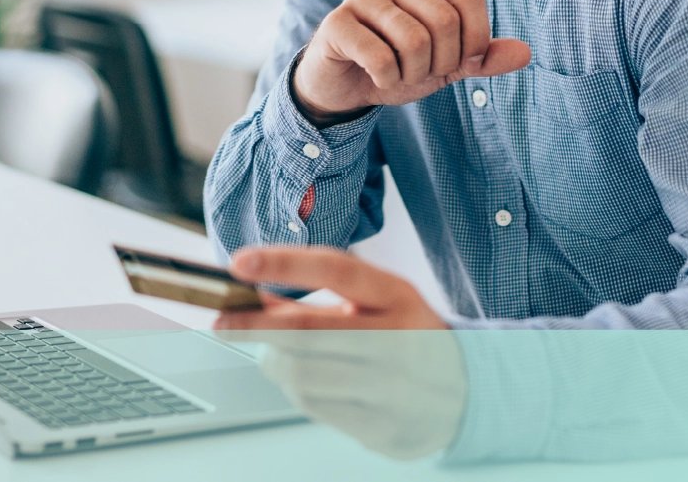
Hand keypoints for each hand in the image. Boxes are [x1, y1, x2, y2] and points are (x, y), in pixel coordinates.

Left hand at [213, 247, 466, 458]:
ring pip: (302, 375)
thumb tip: (258, 290)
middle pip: (307, 332)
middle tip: (224, 320)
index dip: (284, 262)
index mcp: (397, 295)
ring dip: (276, 362)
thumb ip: (325, 295)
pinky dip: (299, 391)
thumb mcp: (380, 301)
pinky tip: (308, 380)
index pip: (336, 268)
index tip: (240, 261)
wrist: (463, 391)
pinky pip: (316, 408)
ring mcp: (390, 387)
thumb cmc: (409, 335)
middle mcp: (396, 338)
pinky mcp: (381, 426)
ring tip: (277, 353)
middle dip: (256, 326)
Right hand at [292, 0, 530, 121]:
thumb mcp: (446, 65)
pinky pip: (381, 57)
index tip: (459, 63)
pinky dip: (386, 80)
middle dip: (441, 63)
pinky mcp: (337, 22)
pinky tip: (374, 76)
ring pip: (414, 40)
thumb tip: (525, 53)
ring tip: (397, 74)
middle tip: (421, 72)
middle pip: (445, 21)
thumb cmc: (396, 66)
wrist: (342, 87)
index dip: (474, 41)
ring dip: (412, 74)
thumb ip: (482, 57)